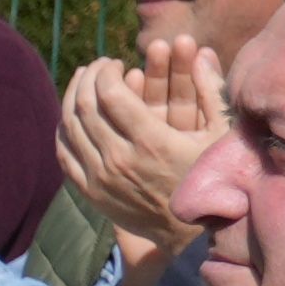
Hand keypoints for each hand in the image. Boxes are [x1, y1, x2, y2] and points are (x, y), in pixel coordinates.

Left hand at [67, 35, 231, 264]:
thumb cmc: (212, 178)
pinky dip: (63, 129)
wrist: (191, 234)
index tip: (114, 62)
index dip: (106, 72)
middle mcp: (120, 160)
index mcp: (151, 142)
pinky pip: (64, 154)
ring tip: (82, 81)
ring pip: (69, 129)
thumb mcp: (220, 135)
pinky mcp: (90, 193)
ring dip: (71, 98)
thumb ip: (210, 91)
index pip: (110, 95)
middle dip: (88, 78)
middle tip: (97, 66)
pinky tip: (72, 114)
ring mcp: (100, 178)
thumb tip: (202, 51)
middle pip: (84, 107)